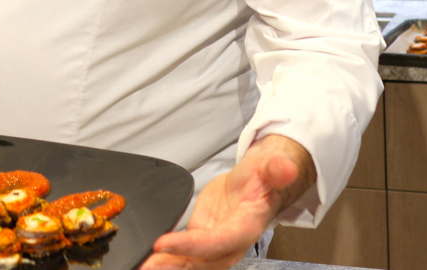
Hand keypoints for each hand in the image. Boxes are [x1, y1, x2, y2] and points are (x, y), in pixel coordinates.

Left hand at [140, 135, 314, 269]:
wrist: (257, 185)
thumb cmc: (263, 180)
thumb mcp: (271, 169)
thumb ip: (276, 170)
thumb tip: (284, 167)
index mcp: (245, 227)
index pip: (217, 241)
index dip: (190, 245)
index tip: (163, 243)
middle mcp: (229, 243)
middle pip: (200, 261)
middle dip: (173, 264)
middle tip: (146, 265)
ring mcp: (214, 246)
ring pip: (190, 263)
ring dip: (166, 266)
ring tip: (141, 267)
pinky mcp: (200, 240)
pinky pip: (182, 254)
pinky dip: (165, 259)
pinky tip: (148, 261)